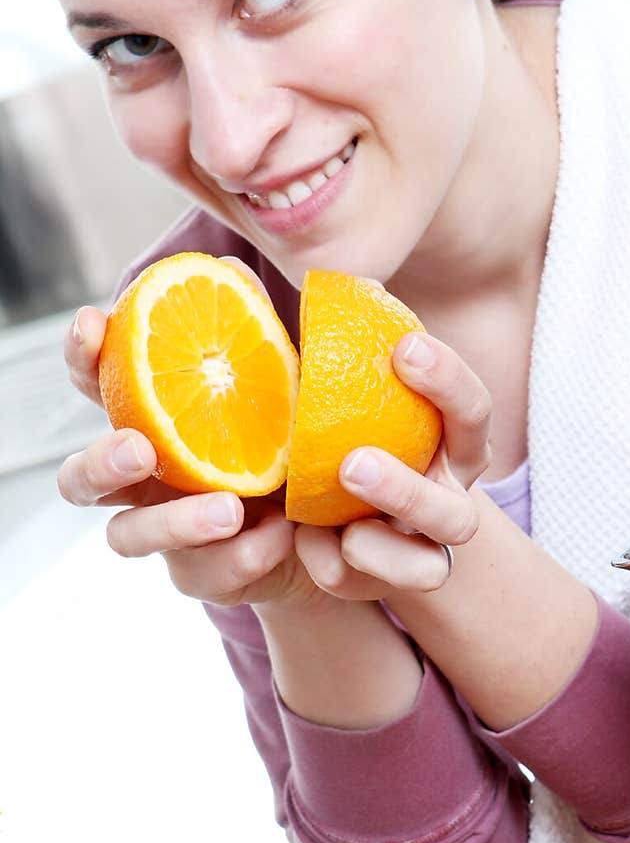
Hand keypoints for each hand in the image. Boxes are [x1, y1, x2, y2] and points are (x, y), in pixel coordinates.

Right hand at [58, 286, 315, 610]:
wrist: (337, 522)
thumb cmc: (296, 436)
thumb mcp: (286, 381)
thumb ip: (255, 329)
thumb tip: (227, 267)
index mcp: (153, 419)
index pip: (97, 383)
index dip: (82, 354)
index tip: (93, 324)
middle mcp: (144, 480)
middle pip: (79, 478)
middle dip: (100, 461)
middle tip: (141, 448)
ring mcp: (166, 533)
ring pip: (127, 536)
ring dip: (174, 522)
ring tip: (230, 509)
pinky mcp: (203, 576)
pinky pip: (207, 574)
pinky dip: (245, 555)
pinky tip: (281, 537)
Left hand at [294, 332, 490, 600]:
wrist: (325, 508)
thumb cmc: (332, 425)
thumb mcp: (321, 385)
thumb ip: (301, 342)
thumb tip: (240, 271)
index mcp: (450, 445)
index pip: (473, 411)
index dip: (449, 381)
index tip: (404, 346)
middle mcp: (446, 500)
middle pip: (459, 511)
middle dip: (408, 489)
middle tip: (352, 462)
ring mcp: (417, 551)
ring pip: (429, 566)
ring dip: (380, 546)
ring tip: (334, 523)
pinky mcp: (379, 584)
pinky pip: (362, 585)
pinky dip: (332, 565)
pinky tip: (304, 543)